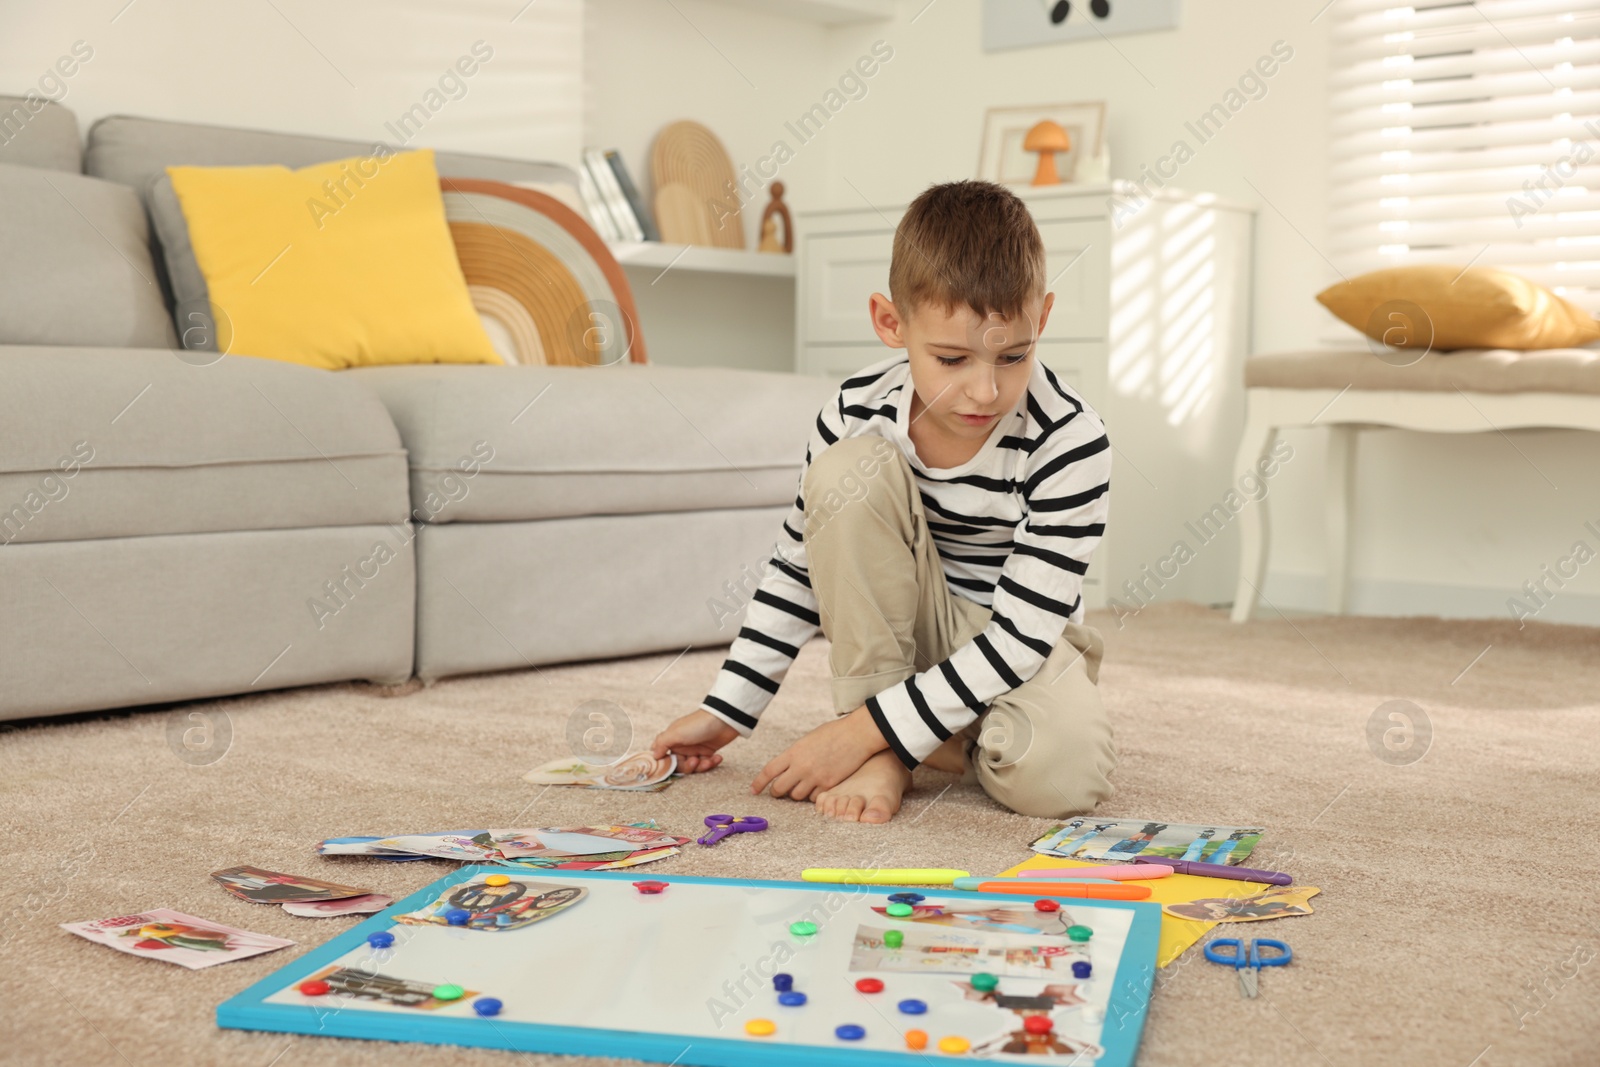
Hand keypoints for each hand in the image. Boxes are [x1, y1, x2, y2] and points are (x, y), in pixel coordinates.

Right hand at [650, 710, 739, 773]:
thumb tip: (653, 755)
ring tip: (709, 760)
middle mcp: (682, 745)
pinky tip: (718, 757)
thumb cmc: (698, 725)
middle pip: (680, 765)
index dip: (668, 765)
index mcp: (672, 740)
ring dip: (702, 767)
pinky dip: (712, 763)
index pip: (664, 757)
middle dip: (688, 767)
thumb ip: (662, 743)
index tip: (672, 768)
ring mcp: (696, 749)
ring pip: (694, 767)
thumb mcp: (676, 733)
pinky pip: (706, 763)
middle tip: (695, 761)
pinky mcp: (708, 751)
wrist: (724, 719)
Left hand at [751, 706, 887, 800]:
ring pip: (796, 796)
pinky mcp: (828, 785)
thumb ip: (796, 754)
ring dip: (796, 793)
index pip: (769, 771)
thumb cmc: (834, 733)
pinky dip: (813, 795)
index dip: (759, 782)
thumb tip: (788, 766)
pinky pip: (814, 798)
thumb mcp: (808, 739)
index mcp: (794, 752)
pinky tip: (818, 787)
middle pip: (779, 788)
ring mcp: (815, 777)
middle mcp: (801, 766)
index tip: (754, 790)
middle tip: (778, 792)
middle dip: (776, 792)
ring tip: (802, 787)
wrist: (857, 734)